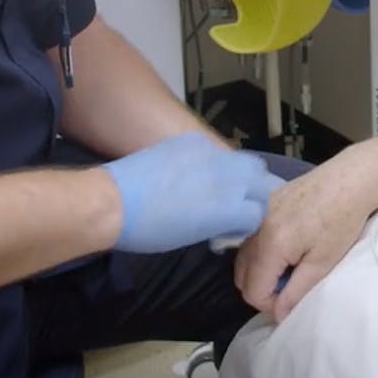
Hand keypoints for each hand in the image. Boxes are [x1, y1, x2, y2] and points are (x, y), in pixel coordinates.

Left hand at [102, 131, 275, 252]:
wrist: (114, 202)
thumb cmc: (150, 232)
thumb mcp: (194, 237)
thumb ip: (221, 224)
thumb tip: (229, 222)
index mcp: (229, 207)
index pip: (259, 212)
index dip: (249, 222)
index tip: (235, 228)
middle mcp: (228, 177)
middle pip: (263, 181)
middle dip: (254, 194)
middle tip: (235, 205)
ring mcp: (212, 154)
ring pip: (246, 161)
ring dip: (241, 174)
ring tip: (220, 186)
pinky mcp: (194, 140)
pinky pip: (216, 150)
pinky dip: (213, 162)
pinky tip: (194, 171)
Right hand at [233, 152, 377, 321]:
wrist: (352, 178)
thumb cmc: (343, 221)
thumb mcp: (323, 262)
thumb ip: (296, 292)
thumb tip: (279, 315)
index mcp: (271, 244)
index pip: (252, 290)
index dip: (270, 305)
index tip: (291, 302)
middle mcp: (257, 227)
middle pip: (241, 275)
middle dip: (262, 289)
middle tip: (290, 287)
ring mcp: (259, 211)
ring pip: (244, 255)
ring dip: (261, 270)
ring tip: (290, 268)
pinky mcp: (266, 200)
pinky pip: (253, 236)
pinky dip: (263, 250)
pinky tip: (289, 246)